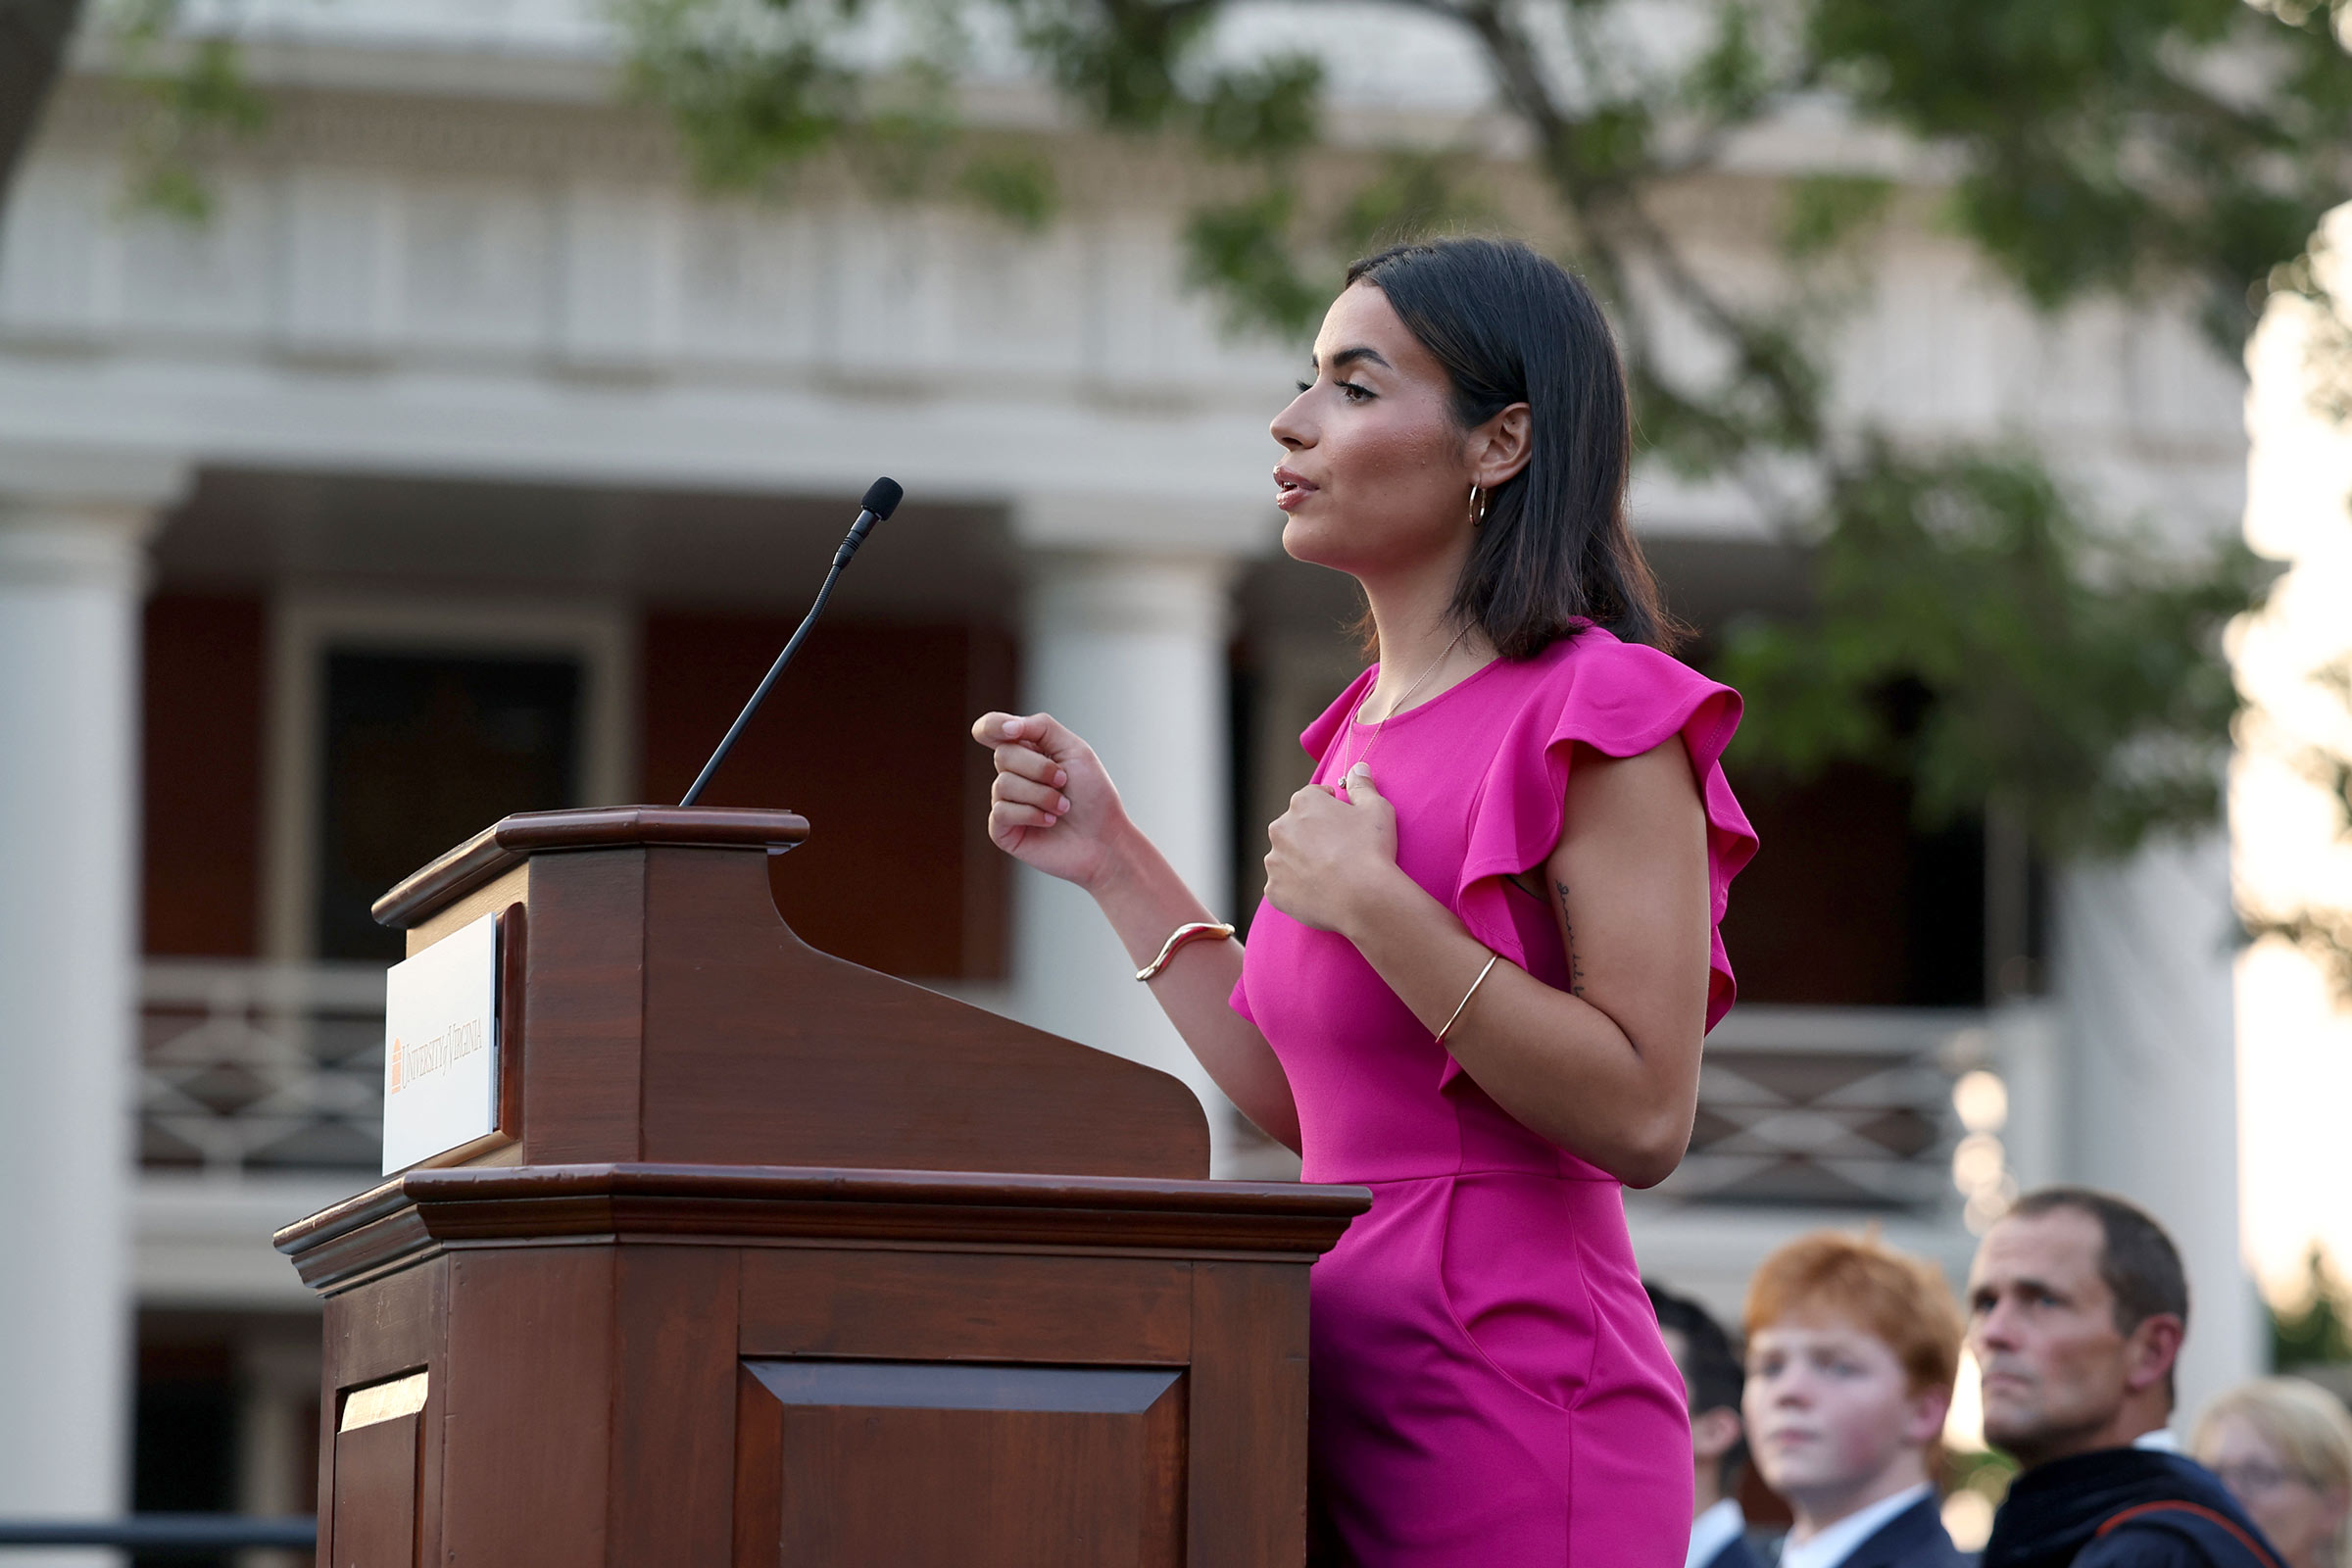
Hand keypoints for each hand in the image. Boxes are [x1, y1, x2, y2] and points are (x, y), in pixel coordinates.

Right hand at [970, 711, 1133, 892]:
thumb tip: (1008, 726)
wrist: (1105, 839)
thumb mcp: (1075, 750)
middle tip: (1064, 782)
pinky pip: (1001, 812)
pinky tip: (1049, 822)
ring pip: (1003, 784)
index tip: (1013, 731)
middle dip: (1040, 768)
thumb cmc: (1093, 795)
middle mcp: (1011, 775)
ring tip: (1063, 808)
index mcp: (1026, 751)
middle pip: (1003, 754)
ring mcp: (1004, 803)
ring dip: (1042, 795)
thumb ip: (1041, 728)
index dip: (992, 726)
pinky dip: (1031, 814)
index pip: (991, 729)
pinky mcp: (1002, 830)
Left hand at [1263, 763, 1403, 934]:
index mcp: (1302, 803)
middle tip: (1338, 851)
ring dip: (1301, 862)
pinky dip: (1297, 889)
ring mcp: (1274, 861)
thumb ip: (1363, 786)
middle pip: (1295, 827)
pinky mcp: (1274, 890)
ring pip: (1286, 857)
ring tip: (1329, 875)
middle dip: (1312, 835)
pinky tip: (1320, 893)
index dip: (1330, 808)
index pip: (1312, 798)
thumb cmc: (1371, 850)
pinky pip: (1284, 886)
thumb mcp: (1376, 809)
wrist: (1364, 898)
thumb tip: (1358, 768)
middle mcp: (1280, 828)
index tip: (1343, 822)